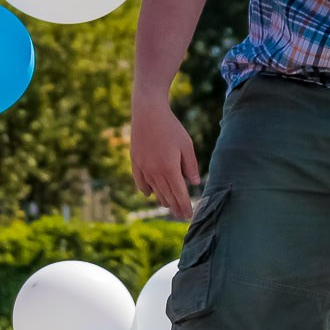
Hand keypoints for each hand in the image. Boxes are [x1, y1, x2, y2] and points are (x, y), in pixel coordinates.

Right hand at [131, 99, 200, 219]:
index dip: (185, 206)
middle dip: (176, 207)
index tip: (189, 215)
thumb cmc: (171, 127)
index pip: (179, 194)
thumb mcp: (187, 145)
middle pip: (167, 196)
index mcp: (170, 169)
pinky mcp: (135, 162)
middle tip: (182, 216)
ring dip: (163, 200)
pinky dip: (146, 190)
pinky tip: (150, 194)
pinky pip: (140, 182)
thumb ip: (191, 166)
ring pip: (154, 191)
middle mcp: (155, 172)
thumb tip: (195, 184)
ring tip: (169, 206)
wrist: (148, 113)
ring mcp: (143, 168)